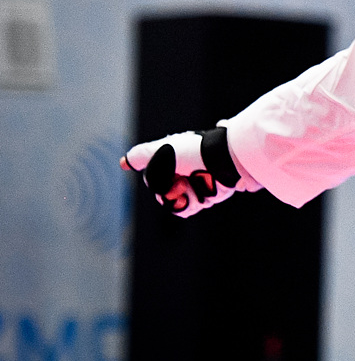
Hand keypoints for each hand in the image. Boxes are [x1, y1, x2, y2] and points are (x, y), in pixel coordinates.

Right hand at [120, 127, 258, 216]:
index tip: (149, 165)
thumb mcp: (162, 149)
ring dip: (181, 193)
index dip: (153, 173)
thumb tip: (124, 163)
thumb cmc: (194, 152)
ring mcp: (192, 186)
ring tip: (195, 181)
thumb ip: (141, 155)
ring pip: (170, 202)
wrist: (225, 161)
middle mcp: (181, 172)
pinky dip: (191, 202)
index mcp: (172, 158)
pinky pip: (184, 210)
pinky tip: (200, 191)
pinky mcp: (203, 198)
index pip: (150, 174)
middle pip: (158, 190)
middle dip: (167, 185)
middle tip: (182, 175)